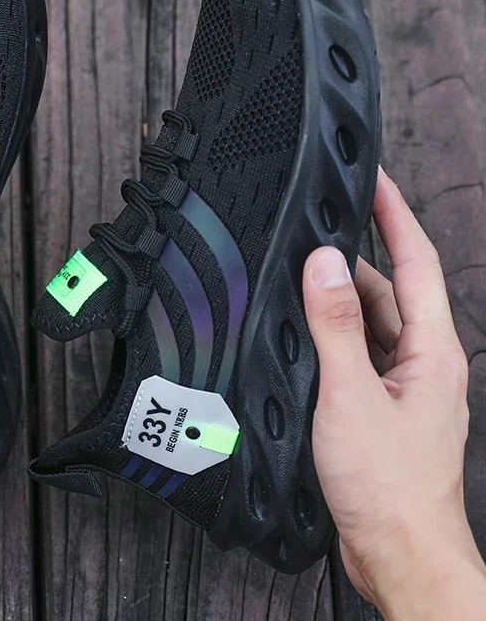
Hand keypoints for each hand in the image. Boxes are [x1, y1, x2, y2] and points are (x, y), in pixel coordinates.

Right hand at [304, 168, 485, 618]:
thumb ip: (335, 325)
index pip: (416, 261)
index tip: (373, 179)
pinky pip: (358, 353)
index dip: (395, 215)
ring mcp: (402, 385)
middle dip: (353, 256)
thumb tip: (321, 263)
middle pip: (389, 288)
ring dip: (339, 299)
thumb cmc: (389, 487)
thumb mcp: (351, 395)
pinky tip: (305, 337)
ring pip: (370, 322)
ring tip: (300, 281)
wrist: (399, 553)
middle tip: (314, 230)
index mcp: (431, 351)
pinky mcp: (381, 406)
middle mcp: (422, 361)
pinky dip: (333, 336)